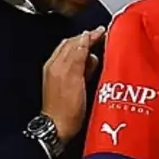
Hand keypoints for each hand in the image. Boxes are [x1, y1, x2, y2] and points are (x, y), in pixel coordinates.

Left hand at [42, 26, 105, 141]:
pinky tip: (91, 65)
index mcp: (57, 63)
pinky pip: (73, 66)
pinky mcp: (63, 84)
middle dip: (86, 40)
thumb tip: (84, 38)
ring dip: (85, 50)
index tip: (102, 31)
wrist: (58, 127)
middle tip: (102, 37)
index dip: (88, 35)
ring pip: (73, 55)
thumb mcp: (74, 79)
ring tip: (98, 50)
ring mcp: (58, 75)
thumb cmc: (67, 108)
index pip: (74, 42)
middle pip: (72, 46)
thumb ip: (78, 57)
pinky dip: (83, 61)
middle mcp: (56, 67)